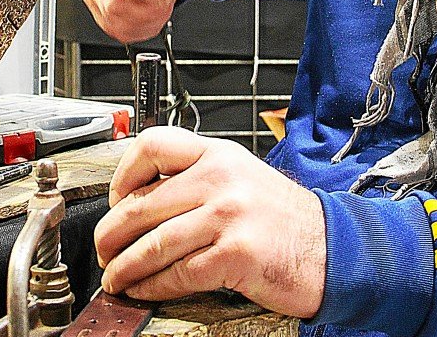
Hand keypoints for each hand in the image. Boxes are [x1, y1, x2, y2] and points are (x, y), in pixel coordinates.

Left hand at [94, 127, 325, 317]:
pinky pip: (177, 273)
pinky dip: (153, 286)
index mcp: (219, 155)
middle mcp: (221, 179)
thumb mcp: (242, 178)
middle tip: (104, 250)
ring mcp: (228, 216)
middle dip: (111, 234)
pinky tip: (145, 290)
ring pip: (154, 243)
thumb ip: (197, 181)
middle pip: (142, 203)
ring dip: (126, 267)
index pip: (153, 145)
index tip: (115, 198)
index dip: (123, 174)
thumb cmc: (285, 220)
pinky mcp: (235, 254)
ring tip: (116, 277)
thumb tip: (141, 203)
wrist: (333, 248)